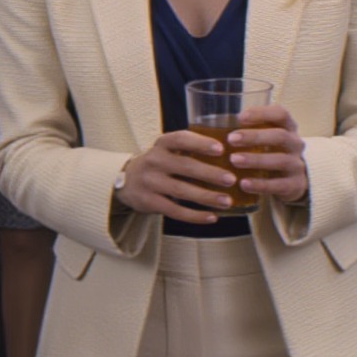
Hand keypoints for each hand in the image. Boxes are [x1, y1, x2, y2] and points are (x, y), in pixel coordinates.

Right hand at [115, 130, 236, 221]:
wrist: (125, 181)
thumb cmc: (158, 165)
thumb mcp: (167, 151)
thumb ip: (190, 150)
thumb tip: (230, 156)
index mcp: (161, 145)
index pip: (180, 139)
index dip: (201, 143)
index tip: (221, 149)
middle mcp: (154, 161)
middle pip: (185, 167)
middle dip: (210, 173)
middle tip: (231, 179)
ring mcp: (150, 182)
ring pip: (181, 190)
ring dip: (206, 196)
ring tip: (227, 201)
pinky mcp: (149, 202)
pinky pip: (174, 210)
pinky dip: (194, 215)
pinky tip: (211, 217)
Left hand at [227, 103, 308, 203]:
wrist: (290, 181)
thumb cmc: (268, 152)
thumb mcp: (262, 138)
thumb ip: (245, 131)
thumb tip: (207, 125)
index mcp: (287, 127)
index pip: (280, 113)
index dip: (262, 113)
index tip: (240, 117)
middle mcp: (295, 144)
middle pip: (280, 136)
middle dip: (255, 136)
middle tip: (231, 139)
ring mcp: (297, 164)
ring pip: (281, 160)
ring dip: (256, 160)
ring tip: (234, 160)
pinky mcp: (294, 185)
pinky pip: (279, 185)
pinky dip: (260, 184)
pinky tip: (243, 184)